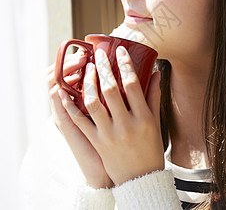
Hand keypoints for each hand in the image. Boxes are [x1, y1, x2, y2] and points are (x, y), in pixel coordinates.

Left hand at [59, 46, 163, 185]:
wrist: (141, 178)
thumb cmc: (150, 149)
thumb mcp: (155, 122)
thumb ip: (154, 96)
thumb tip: (156, 74)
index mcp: (143, 118)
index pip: (133, 85)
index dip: (125, 65)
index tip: (120, 51)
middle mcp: (126, 125)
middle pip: (111, 90)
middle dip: (103, 67)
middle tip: (99, 54)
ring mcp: (109, 134)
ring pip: (93, 103)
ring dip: (88, 82)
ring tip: (87, 69)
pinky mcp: (97, 142)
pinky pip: (80, 121)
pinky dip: (70, 105)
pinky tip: (65, 92)